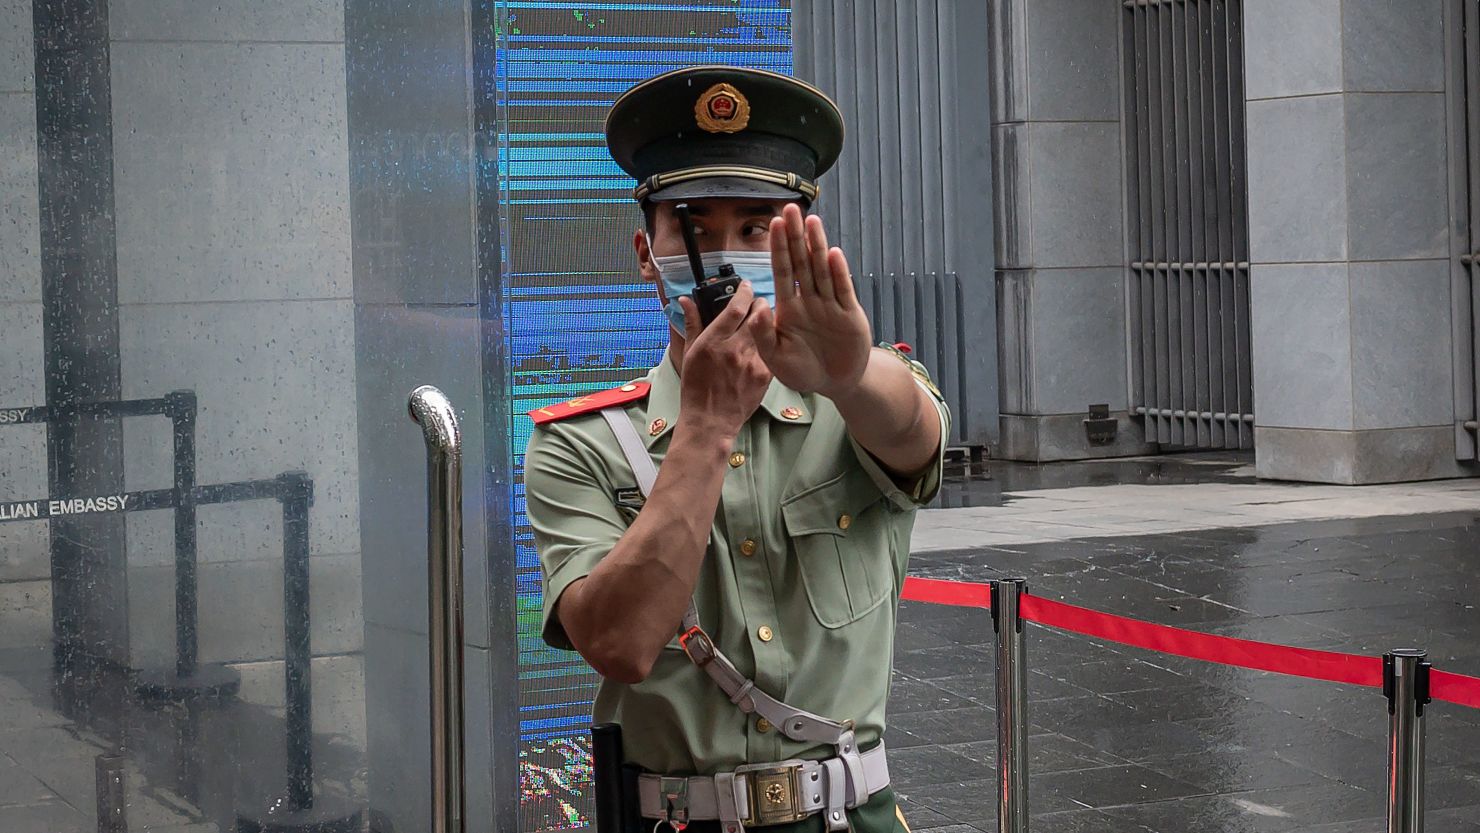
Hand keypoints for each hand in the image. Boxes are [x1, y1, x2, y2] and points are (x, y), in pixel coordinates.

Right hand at [676, 281, 774, 439]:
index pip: (736, 307)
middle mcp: (734, 350)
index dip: (744, 291)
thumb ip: (692, 324)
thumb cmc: (696, 389)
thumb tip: (686, 301)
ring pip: (768, 330)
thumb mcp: (689, 354)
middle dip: (759, 303)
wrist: (710, 421)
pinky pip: (770, 350)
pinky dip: (767, 344)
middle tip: (755, 304)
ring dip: (765, 323)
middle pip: (759, 313)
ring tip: (758, 326)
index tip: (745, 286)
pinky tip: (760, 348)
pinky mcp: (764, 375)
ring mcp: (752, 363)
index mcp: (713, 342)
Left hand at [753, 204, 871, 397]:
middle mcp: (809, 300)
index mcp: (788, 308)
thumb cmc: (802, 371)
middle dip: (796, 236)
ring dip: (817, 246)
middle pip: (801, 262)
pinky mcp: (849, 314)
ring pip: (822, 270)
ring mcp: (830, 305)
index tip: (773, 224)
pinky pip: (843, 290)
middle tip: (791, 209)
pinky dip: (838, 272)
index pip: (781, 271)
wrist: (835, 384)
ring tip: (812, 222)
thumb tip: (759, 306)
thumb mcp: (774, 358)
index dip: (778, 248)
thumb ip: (763, 333)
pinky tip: (832, 254)